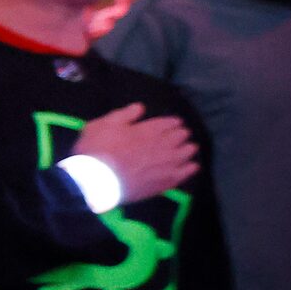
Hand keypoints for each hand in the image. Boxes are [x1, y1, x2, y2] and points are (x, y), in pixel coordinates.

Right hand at [73, 103, 197, 204]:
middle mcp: (163, 145)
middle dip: (181, 134)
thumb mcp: (104, 124)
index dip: (173, 122)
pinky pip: (185, 173)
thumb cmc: (97, 150)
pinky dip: (190, 168)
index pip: (169, 122)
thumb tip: (140, 108)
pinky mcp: (165, 182)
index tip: (175, 123)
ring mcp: (166, 164)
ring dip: (188, 148)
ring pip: (186, 153)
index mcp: (149, 129)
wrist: (97, 181)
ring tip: (189, 148)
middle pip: (181, 136)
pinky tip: (192, 166)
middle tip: (182, 135)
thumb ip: (124, 114)